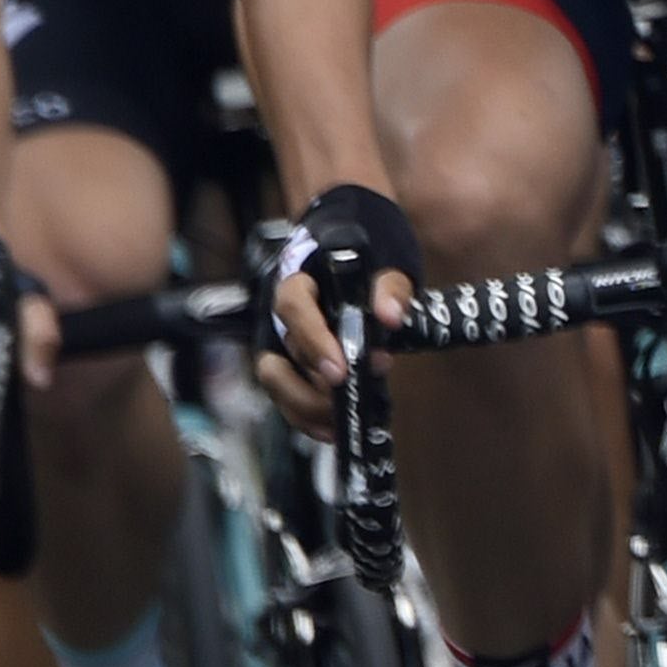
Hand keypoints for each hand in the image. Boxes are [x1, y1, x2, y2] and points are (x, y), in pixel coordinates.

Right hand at [262, 182, 422, 412]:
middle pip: (279, 356)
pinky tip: (332, 429)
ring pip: (276, 380)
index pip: (294, 309)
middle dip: (309, 387)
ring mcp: (280, 339)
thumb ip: (390, 286)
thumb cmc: (370, 249)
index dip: (313, 342)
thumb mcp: (389, 259)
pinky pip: (286, 392)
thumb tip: (389, 316)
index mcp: (298, 280)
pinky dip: (305, 415)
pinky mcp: (291, 361)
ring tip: (339, 422)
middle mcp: (279, 314)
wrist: (354, 238)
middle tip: (346, 400)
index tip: (340, 371)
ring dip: (304, 407)